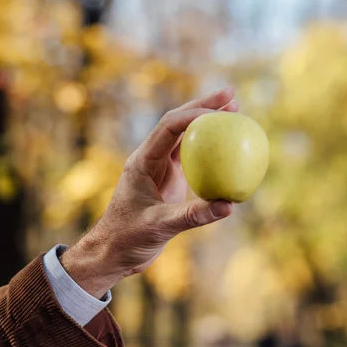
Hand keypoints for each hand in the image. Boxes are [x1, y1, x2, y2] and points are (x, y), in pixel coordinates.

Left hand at [61, 87, 237, 297]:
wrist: (111, 252)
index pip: (169, 128)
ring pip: (184, 138)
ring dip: (206, 123)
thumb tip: (228, 206)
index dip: (194, 114)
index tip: (221, 112)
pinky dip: (208, 151)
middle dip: (202, 106)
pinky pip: (191, 160)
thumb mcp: (160, 227)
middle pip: (177, 123)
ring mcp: (158, 170)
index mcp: (142, 162)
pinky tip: (228, 150)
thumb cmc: (127, 238)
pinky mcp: (167, 182)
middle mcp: (150, 160)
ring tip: (234, 111)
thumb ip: (193, 216)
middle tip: (231, 95)